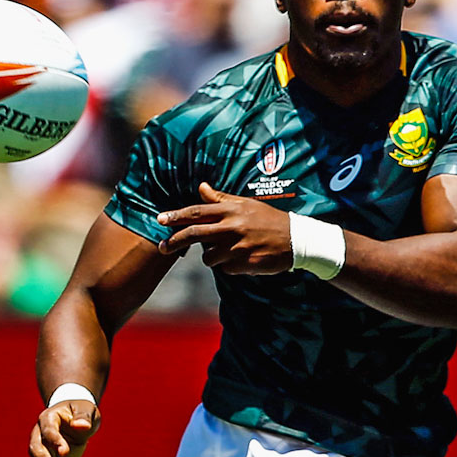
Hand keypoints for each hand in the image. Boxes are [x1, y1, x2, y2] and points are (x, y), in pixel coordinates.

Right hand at [28, 398, 100, 456]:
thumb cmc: (81, 411)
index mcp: (48, 419)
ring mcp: (42, 452)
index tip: (65, 451)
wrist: (75, 419)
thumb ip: (84, 417)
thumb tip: (81, 426)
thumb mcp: (87, 410)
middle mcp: (39, 436)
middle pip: (37, 450)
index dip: (55, 440)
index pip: (48, 430)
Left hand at [157, 182, 293, 273]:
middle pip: (194, 235)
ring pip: (208, 257)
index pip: (196, 212)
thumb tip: (202, 187)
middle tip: (163, 247)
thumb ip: (222, 199)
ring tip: (228, 250)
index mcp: (231, 211)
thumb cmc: (269, 220)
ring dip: (212, 256)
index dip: (176, 216)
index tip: (160, 220)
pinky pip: (224, 268)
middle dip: (174, 242)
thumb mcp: (246, 205)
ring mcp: (237, 248)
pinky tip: (242, 258)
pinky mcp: (242, 265)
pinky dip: (228, 265)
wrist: (296, 240)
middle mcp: (231, 228)